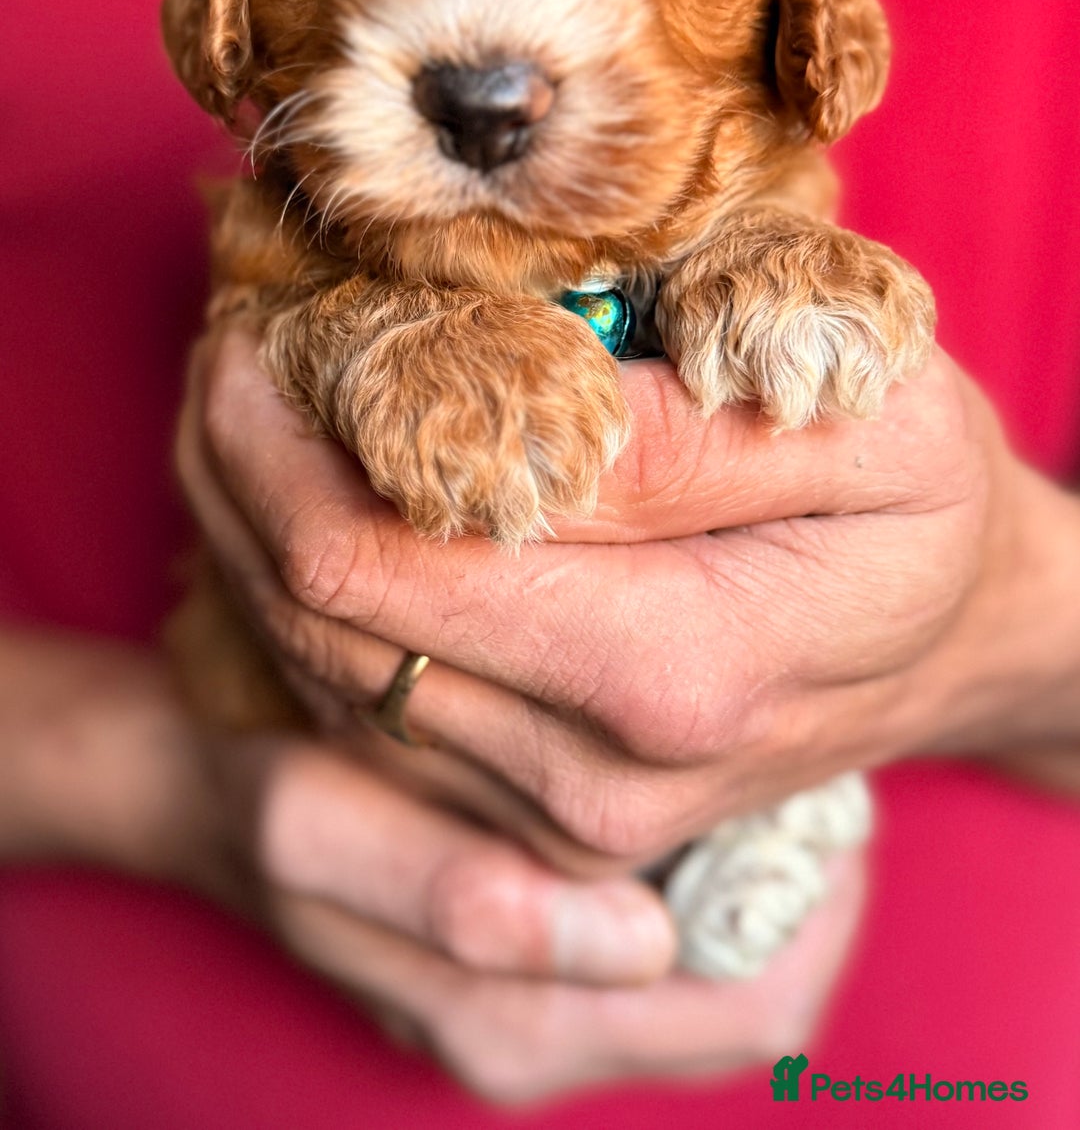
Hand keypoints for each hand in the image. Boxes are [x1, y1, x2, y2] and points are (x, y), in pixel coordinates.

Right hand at [0, 624, 862, 1100]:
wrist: (194, 788)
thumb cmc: (255, 794)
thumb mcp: (319, 827)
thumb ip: (457, 895)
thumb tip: (638, 940)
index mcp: (511, 1026)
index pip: (748, 1012)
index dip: (817, 908)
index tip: (838, 794)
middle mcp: (542, 1039)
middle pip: (755, 998)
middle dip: (800, 888)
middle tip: (816, 768)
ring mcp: (538, 1007)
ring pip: (719, 970)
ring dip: (754, 874)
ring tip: (756, 767)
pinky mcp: (528, 966)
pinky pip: (665, 943)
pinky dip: (701, 873)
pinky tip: (680, 784)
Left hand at [180, 326, 1079, 877]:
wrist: (960, 638)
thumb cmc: (925, 508)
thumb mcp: (869, 419)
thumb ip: (681, 432)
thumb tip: (498, 410)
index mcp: (671, 666)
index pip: (374, 564)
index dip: (279, 440)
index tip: (259, 321)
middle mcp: (589, 773)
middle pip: (317, 624)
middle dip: (242, 470)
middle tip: (231, 343)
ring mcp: (554, 811)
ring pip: (319, 674)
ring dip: (255, 530)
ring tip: (245, 402)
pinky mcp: (533, 807)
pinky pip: (364, 710)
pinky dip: (308, 599)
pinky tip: (301, 500)